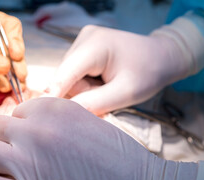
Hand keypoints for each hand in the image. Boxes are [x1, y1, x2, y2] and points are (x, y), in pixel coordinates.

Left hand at [0, 12, 26, 90]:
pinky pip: (10, 75)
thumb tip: (6, 66)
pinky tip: (7, 89)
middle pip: (16, 47)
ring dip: (17, 76)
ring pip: (15, 63)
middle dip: (18, 63)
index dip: (16, 39)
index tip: (15, 54)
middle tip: (18, 76)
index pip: (9, 26)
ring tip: (15, 87)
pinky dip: (11, 83)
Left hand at [0, 97, 196, 179]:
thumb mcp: (87, 122)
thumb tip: (27, 122)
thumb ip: (55, 118)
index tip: (26, 139)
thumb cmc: (121, 158)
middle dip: (2, 142)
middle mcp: (35, 130)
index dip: (18, 128)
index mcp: (52, 108)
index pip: (15, 112)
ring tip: (8, 173)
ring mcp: (28, 161)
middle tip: (17, 157)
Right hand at [46, 23, 203, 114]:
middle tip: (103, 101)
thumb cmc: (148, 73)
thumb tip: (63, 115)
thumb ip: (94, 103)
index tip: (41, 117)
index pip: (65, 73)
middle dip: (79, 95)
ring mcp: (82, 42)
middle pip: (65, 77)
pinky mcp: (83, 49)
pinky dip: (85, 86)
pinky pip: (74, 74)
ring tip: (106, 91)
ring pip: (69, 77)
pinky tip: (101, 85)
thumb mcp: (125, 92)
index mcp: (95, 44)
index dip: (53, 96)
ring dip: (83, 91)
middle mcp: (84, 39)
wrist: (162, 56)